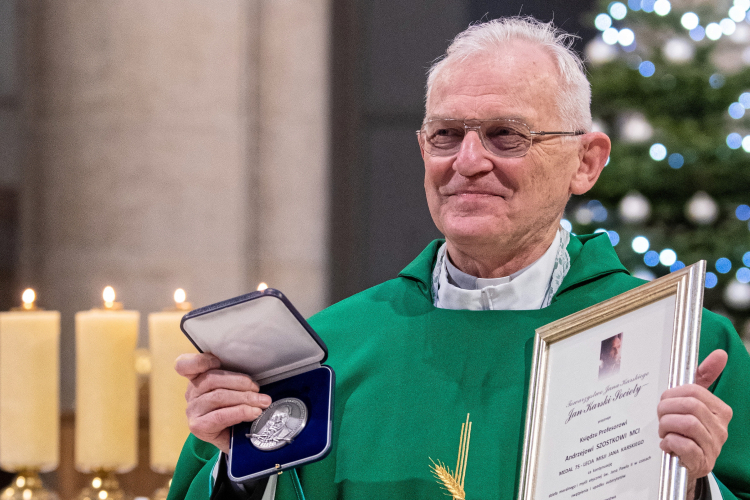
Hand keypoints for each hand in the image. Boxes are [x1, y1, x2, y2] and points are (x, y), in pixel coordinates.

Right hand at [175, 353, 271, 453]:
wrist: (235, 441)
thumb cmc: (235, 410)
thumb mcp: (234, 389)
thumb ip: (235, 378)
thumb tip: (255, 372)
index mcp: (196, 378)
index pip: (184, 365)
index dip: (200, 360)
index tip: (218, 362)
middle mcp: (190, 393)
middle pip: (212, 379)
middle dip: (240, 382)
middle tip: (258, 390)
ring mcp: (192, 411)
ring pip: (218, 396)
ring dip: (245, 398)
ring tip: (262, 402)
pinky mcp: (198, 427)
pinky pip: (221, 415)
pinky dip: (241, 412)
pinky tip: (254, 412)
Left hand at [657, 350, 732, 499]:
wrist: (687, 462)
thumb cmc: (687, 428)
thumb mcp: (694, 402)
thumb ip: (704, 377)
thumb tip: (721, 354)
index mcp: (721, 411)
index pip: (694, 391)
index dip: (672, 394)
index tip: (665, 401)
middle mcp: (721, 429)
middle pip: (689, 406)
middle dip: (667, 409)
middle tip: (660, 416)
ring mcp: (713, 447)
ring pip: (687, 424)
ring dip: (666, 426)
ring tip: (664, 430)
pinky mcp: (702, 463)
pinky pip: (684, 446)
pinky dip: (669, 442)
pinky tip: (667, 443)